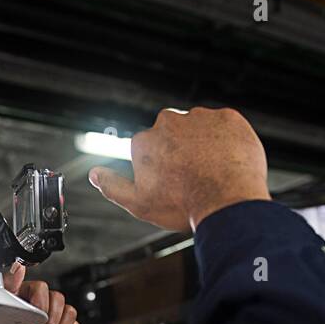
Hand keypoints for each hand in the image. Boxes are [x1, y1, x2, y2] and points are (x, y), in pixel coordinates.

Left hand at [0, 261, 80, 323]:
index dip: (39, 306)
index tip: (30, 321)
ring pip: (70, 312)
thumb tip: (18, 267)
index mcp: (23, 295)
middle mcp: (39, 303)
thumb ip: (7, 289)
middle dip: (48, 323)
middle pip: (59, 299)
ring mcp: (52, 316)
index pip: (42, 286)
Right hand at [87, 107, 270, 230]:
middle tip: (196, 178)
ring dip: (206, 144)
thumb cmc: (184, 206)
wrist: (228, 203)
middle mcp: (169, 122)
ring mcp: (200, 117)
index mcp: (145, 141)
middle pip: (175, 135)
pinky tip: (230, 161)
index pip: (152, 150)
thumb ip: (113, 186)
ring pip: (201, 129)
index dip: (164, 170)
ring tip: (215, 172)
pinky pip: (227, 127)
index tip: (175, 184)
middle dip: (182, 151)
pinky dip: (228, 140)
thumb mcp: (139, 203)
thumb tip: (94, 175)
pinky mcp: (229, 117)